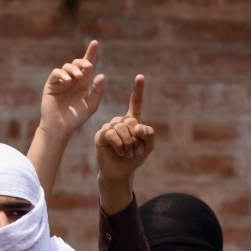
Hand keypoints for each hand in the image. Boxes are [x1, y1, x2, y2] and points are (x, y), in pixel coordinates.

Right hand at [37, 40, 104, 137]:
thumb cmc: (76, 118)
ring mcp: (61, 82)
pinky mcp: (51, 85)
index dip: (91, 53)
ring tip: (78, 77)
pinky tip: (67, 80)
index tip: (95, 42)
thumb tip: (101, 75)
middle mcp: (72, 80)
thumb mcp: (92, 105)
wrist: (60, 127)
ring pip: (67, 66)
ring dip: (73, 69)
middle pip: (77, 63)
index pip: (87, 65)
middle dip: (83, 61)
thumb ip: (98, 91)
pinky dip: (62, 74)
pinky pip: (56, 73)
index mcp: (83, 83)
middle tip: (88, 67)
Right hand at [95, 75, 154, 213]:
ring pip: (121, 128)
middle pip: (131, 121)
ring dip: (128, 143)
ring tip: (128, 154)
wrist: (119, 173)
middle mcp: (119, 121)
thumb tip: (138, 126)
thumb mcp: (148, 147)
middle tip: (136, 151)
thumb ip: (149, 135)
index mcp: (131, 120)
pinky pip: (112, 134)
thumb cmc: (134, 159)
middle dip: (136, 138)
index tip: (140, 77)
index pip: (135, 103)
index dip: (138, 90)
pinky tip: (120, 152)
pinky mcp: (101, 135)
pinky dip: (119, 144)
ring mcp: (108, 127)